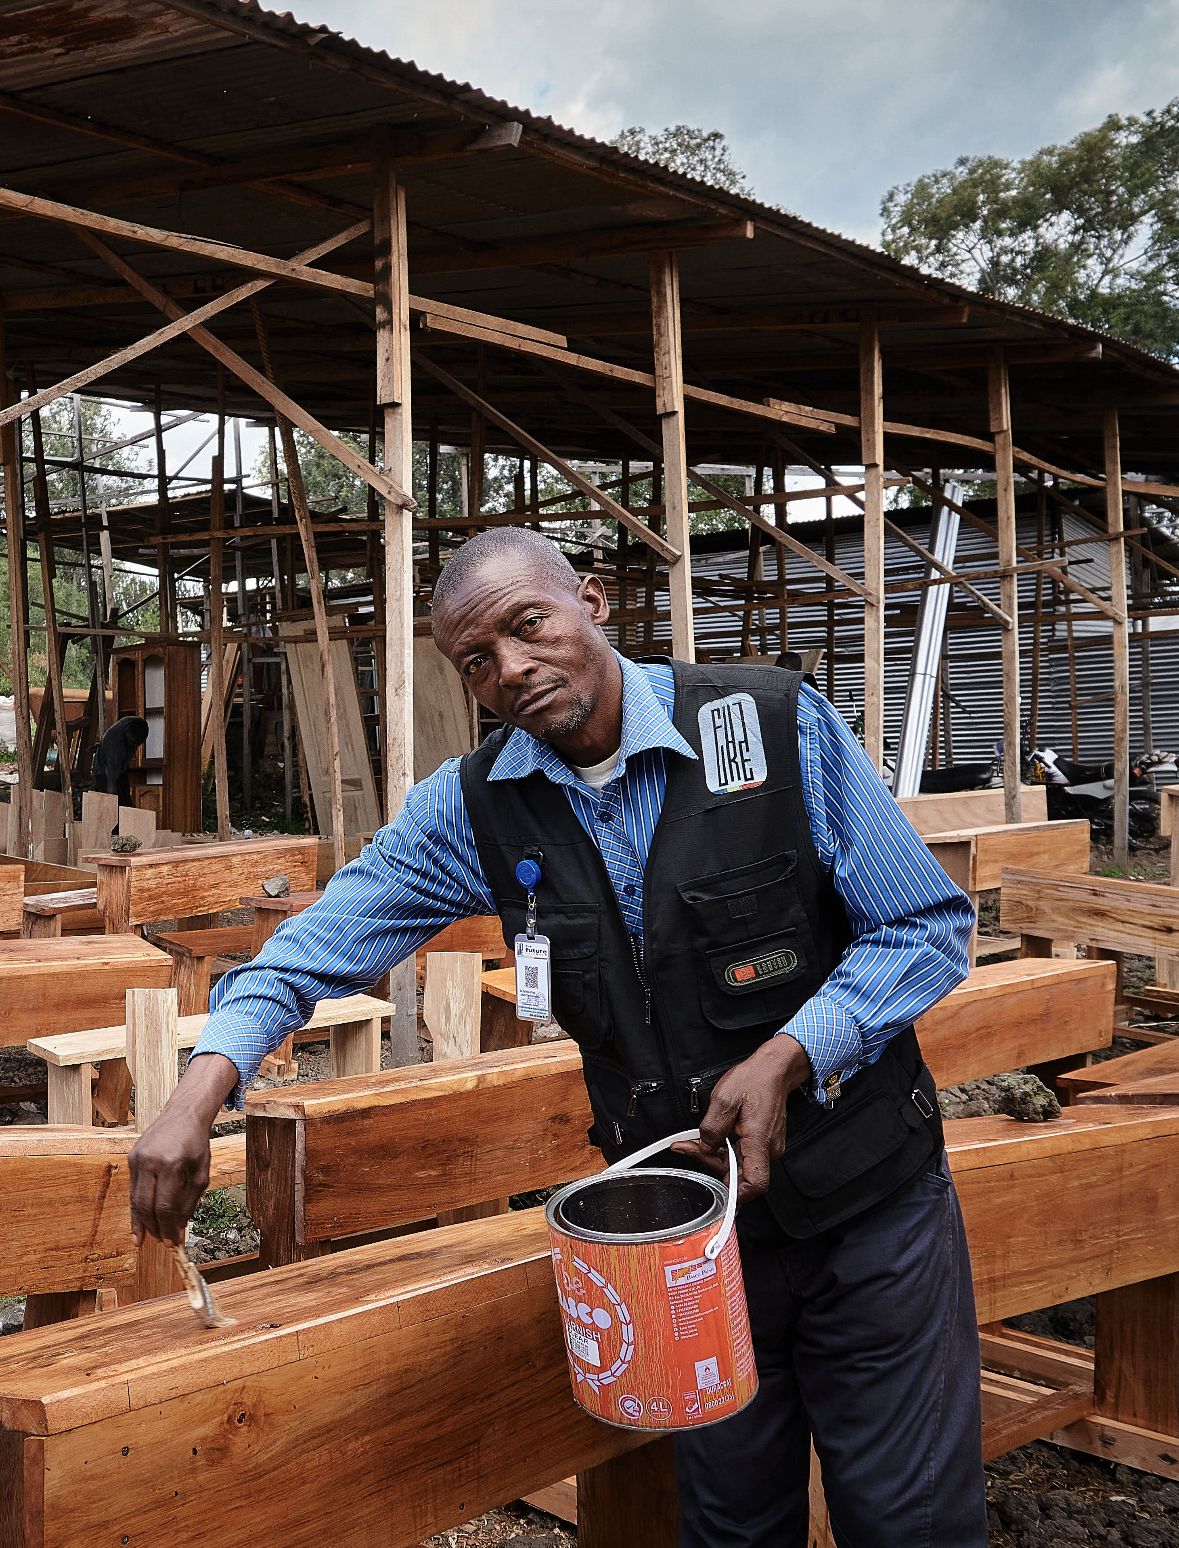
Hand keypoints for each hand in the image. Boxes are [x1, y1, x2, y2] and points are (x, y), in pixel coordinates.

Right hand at [129, 1053, 237, 1245]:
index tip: (173, 1242)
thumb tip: (179, 1229)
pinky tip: (141, 1218)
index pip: (165, 1207)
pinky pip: (134, 1187)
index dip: (169, 1227)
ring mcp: (137, 1158)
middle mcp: (150, 1161)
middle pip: (145, 1206)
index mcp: (171, 1164)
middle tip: (160, 1242)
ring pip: (135, 1199)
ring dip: (141, 1221)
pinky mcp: (131, 1157)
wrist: (184, 1113)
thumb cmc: (196, 1143)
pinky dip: (138, 1205)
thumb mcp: (202, 1172)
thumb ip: (190, 1201)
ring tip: (146, 1237)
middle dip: (153, 1228)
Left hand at [670, 1035, 810, 1204]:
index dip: (738, 1195)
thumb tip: (705, 1147)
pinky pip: (743, 1155)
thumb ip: (711, 1129)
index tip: (719, 1197)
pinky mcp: (763, 1142)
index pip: (755, 1183)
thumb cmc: (754, 1080)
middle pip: (740, 1175)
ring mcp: (767, 1146)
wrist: (773, 1069)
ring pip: (740, 1165)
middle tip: (690, 1148)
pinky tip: (713, 1139)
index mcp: (760, 1141)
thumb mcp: (723, 1100)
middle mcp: (768, 1148)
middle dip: (712, 1165)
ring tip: (696, 1141)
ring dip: (716, 1157)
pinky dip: (725, 1150)